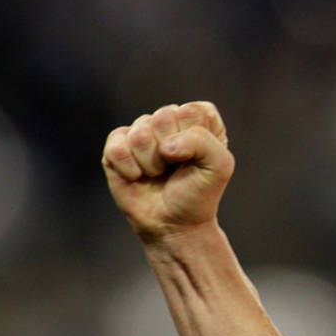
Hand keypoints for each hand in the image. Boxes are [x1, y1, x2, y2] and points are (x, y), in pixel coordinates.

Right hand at [102, 101, 234, 240]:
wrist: (174, 224)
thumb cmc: (199, 193)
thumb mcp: (219, 166)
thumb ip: (203, 142)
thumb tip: (165, 145)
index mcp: (199, 118)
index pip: (192, 111)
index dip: (193, 139)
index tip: (197, 159)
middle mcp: (170, 119)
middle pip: (163, 117)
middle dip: (171, 152)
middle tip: (175, 169)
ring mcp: (142, 131)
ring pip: (140, 133)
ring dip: (151, 163)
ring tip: (158, 174)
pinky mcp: (117, 146)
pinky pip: (117, 146)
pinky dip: (129, 168)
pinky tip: (138, 177)